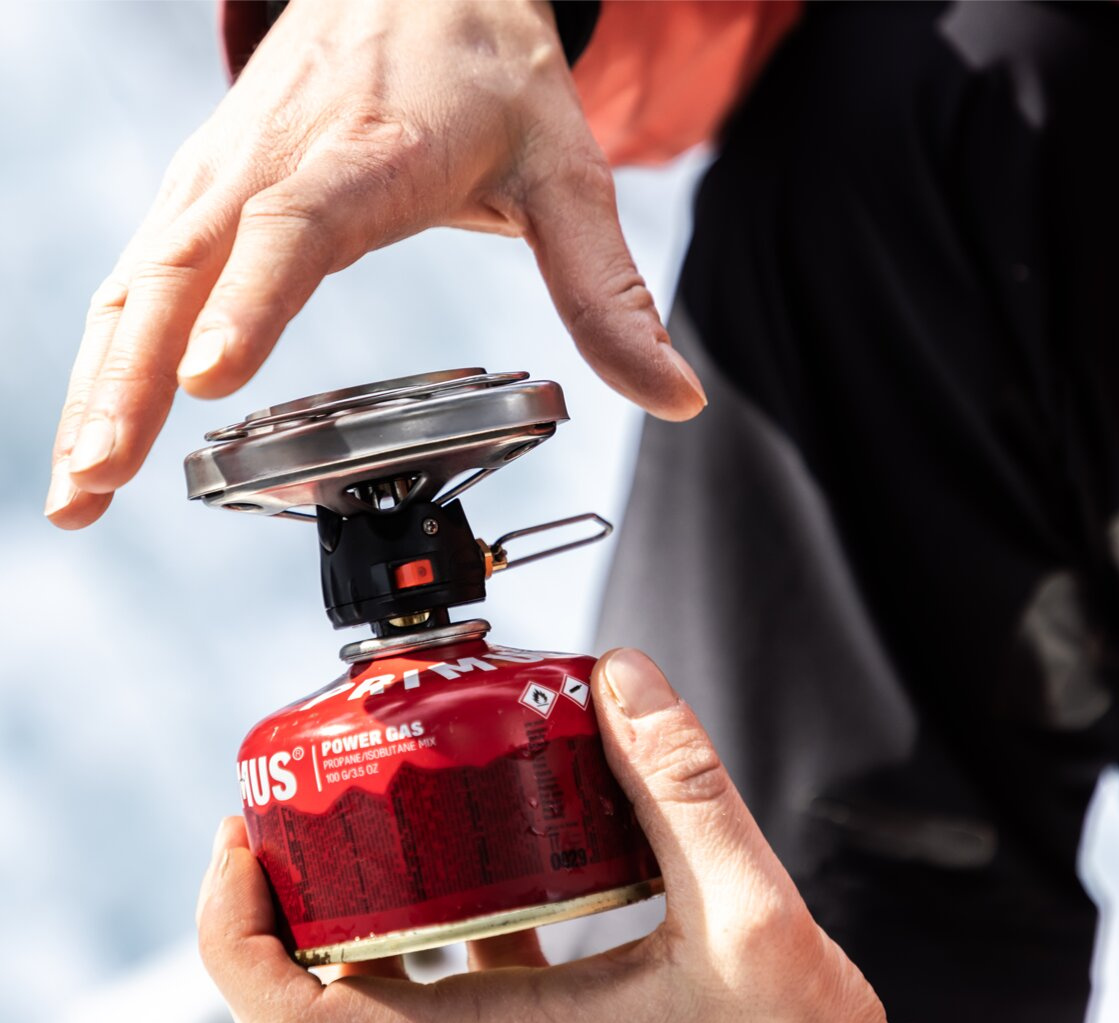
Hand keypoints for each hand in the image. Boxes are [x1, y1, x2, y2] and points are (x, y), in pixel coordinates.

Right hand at [47, 0, 704, 529]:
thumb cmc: (488, 73)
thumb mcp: (567, 173)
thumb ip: (608, 292)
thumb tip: (674, 398)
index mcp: (370, 154)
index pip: (295, 227)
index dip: (250, 299)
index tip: (212, 381)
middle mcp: (275, 162)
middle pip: (185, 267)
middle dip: (134, 381)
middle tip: (99, 481)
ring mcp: (225, 173)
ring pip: (143, 280)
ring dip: (101, 382)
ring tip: (76, 485)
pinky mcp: (204, 187)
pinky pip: (140, 274)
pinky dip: (109, 351)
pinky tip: (95, 422)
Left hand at [197, 649, 892, 1022]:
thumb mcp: (752, 917)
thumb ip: (684, 788)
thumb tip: (622, 674)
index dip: (238, 928)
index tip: (242, 831)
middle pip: (310, 1008)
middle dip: (286, 901)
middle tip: (313, 798)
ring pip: (371, 1009)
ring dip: (356, 917)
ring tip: (384, 816)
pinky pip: (439, 1008)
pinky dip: (431, 941)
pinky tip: (488, 872)